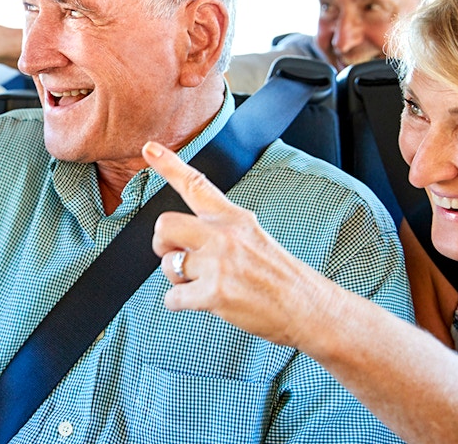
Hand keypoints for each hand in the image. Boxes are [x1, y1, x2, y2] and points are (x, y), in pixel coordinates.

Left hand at [144, 140, 337, 348]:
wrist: (308, 307)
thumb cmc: (279, 277)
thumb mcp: (253, 237)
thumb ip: (220, 232)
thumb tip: (186, 241)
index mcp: (234, 218)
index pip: (196, 184)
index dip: (169, 165)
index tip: (149, 149)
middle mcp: (224, 235)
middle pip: (165, 226)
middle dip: (161, 245)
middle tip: (176, 258)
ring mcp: (219, 264)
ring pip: (167, 265)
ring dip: (177, 280)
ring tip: (203, 285)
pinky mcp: (215, 293)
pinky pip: (172, 298)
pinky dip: (180, 304)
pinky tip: (203, 303)